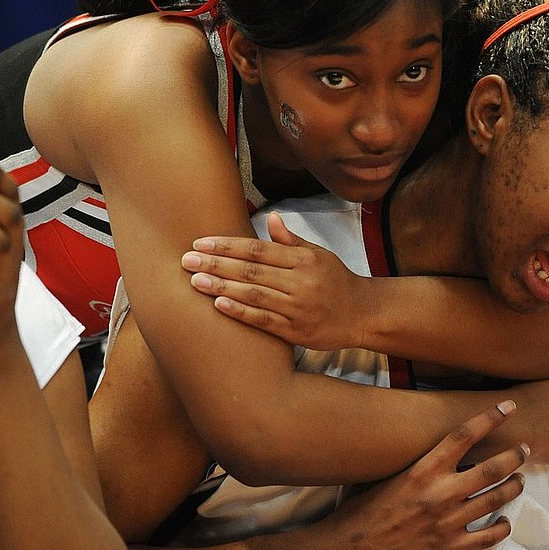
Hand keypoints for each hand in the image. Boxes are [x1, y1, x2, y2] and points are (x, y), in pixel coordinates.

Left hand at [182, 212, 365, 348]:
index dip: (227, 246)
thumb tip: (271, 217)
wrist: (363, 314)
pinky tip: (218, 304)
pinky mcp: (296, 331)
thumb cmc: (337, 281)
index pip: (258, 249)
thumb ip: (291, 240)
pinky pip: (263, 320)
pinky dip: (240, 312)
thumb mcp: (319, 255)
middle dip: (216, 264)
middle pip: (251, 271)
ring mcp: (298, 308)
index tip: (200, 243)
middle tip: (186, 260)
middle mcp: (301, 282)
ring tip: (195, 280)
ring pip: (254, 295)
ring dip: (221, 286)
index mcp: (304, 260)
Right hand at [316, 404, 528, 549]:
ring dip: (513, 487)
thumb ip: (415, 462)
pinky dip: (503, 527)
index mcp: (423, 468)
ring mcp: (448, 522)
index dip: (490, 417)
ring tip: (519, 481)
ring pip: (496, 500)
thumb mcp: (387, 474)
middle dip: (514, 455)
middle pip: (491, 467)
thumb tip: (432, 445)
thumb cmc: (362, 509)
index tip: (508, 406)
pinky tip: (505, 522)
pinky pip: (488, 537)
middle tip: (524, 449)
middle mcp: (440, 492)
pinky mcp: (450, 549)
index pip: (464, 435)